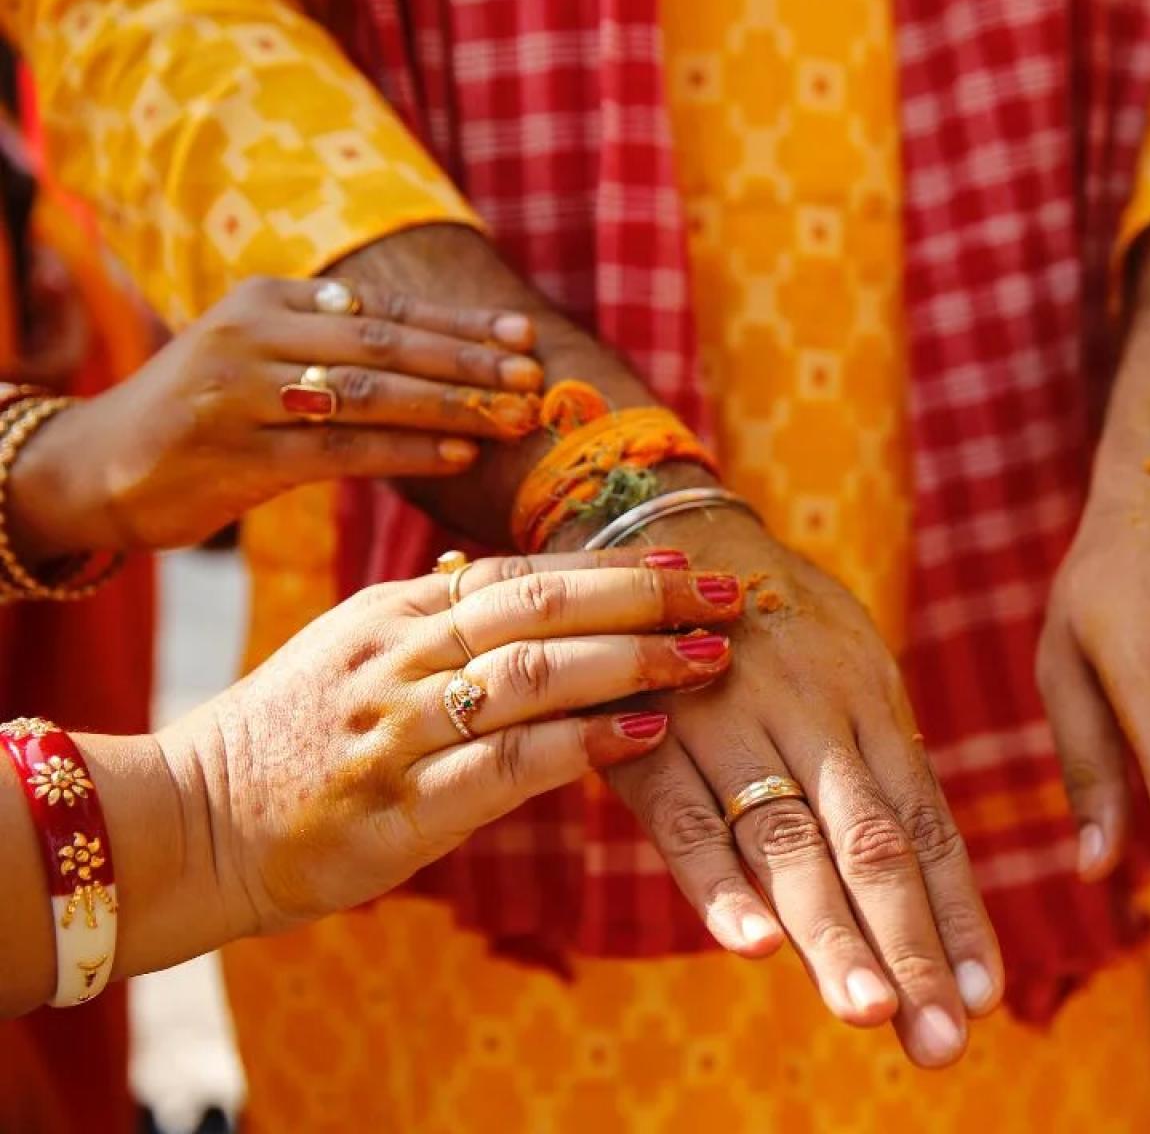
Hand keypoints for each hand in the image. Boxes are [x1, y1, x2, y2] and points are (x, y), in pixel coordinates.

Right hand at [9, 275, 546, 560]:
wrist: (100, 466)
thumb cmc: (207, 413)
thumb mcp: (265, 356)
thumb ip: (340, 346)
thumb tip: (451, 351)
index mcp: (269, 298)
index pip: (384, 308)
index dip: (460, 323)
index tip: (525, 336)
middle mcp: (255, 335)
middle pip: (387, 346)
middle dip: (470, 363)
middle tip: (535, 378)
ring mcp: (243, 396)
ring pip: (370, 396)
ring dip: (452, 407)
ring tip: (513, 419)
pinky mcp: (239, 457)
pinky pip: (342, 452)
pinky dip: (406, 452)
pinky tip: (458, 456)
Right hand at [178, 548, 741, 935]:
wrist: (184, 824)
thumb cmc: (285, 742)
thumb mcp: (352, 654)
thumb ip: (435, 624)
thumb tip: (519, 590)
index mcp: (392, 617)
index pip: (519, 574)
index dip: (611, 567)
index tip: (688, 560)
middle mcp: (398, 659)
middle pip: (541, 607)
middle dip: (645, 598)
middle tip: (729, 592)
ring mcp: (397, 730)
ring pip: (534, 674)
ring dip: (633, 661)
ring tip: (709, 657)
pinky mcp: (398, 809)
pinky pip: (505, 764)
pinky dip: (581, 744)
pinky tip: (644, 733)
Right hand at [599, 511, 1001, 1068]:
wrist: (670, 531)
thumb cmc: (777, 623)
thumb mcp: (850, 671)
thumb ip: (879, 765)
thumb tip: (929, 873)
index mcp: (871, 709)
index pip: (927, 828)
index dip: (957, 914)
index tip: (988, 998)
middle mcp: (816, 719)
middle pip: (872, 845)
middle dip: (911, 947)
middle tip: (944, 1039)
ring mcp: (734, 724)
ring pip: (790, 841)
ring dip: (831, 934)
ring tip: (871, 1013)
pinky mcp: (651, 735)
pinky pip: (686, 815)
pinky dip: (716, 881)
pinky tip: (749, 945)